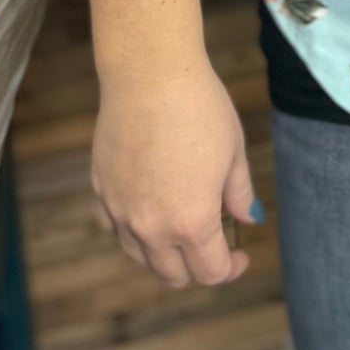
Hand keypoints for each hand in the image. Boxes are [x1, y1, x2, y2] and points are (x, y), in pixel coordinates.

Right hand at [90, 58, 262, 288]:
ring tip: (184, 226)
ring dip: (165, 253)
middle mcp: (152, 227)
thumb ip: (239, 193)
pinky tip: (150, 208)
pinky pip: (116, 228)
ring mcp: (120, 212)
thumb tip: (248, 218)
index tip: (241, 255)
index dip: (231, 269)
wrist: (150, 75)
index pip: (210, 271)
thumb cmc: (200, 108)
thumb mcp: (233, 151)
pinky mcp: (101, 192)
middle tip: (215, 244)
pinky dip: (134, 230)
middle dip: (198, 267)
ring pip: (142, 257)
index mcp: (192, 221)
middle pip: (173, 274)